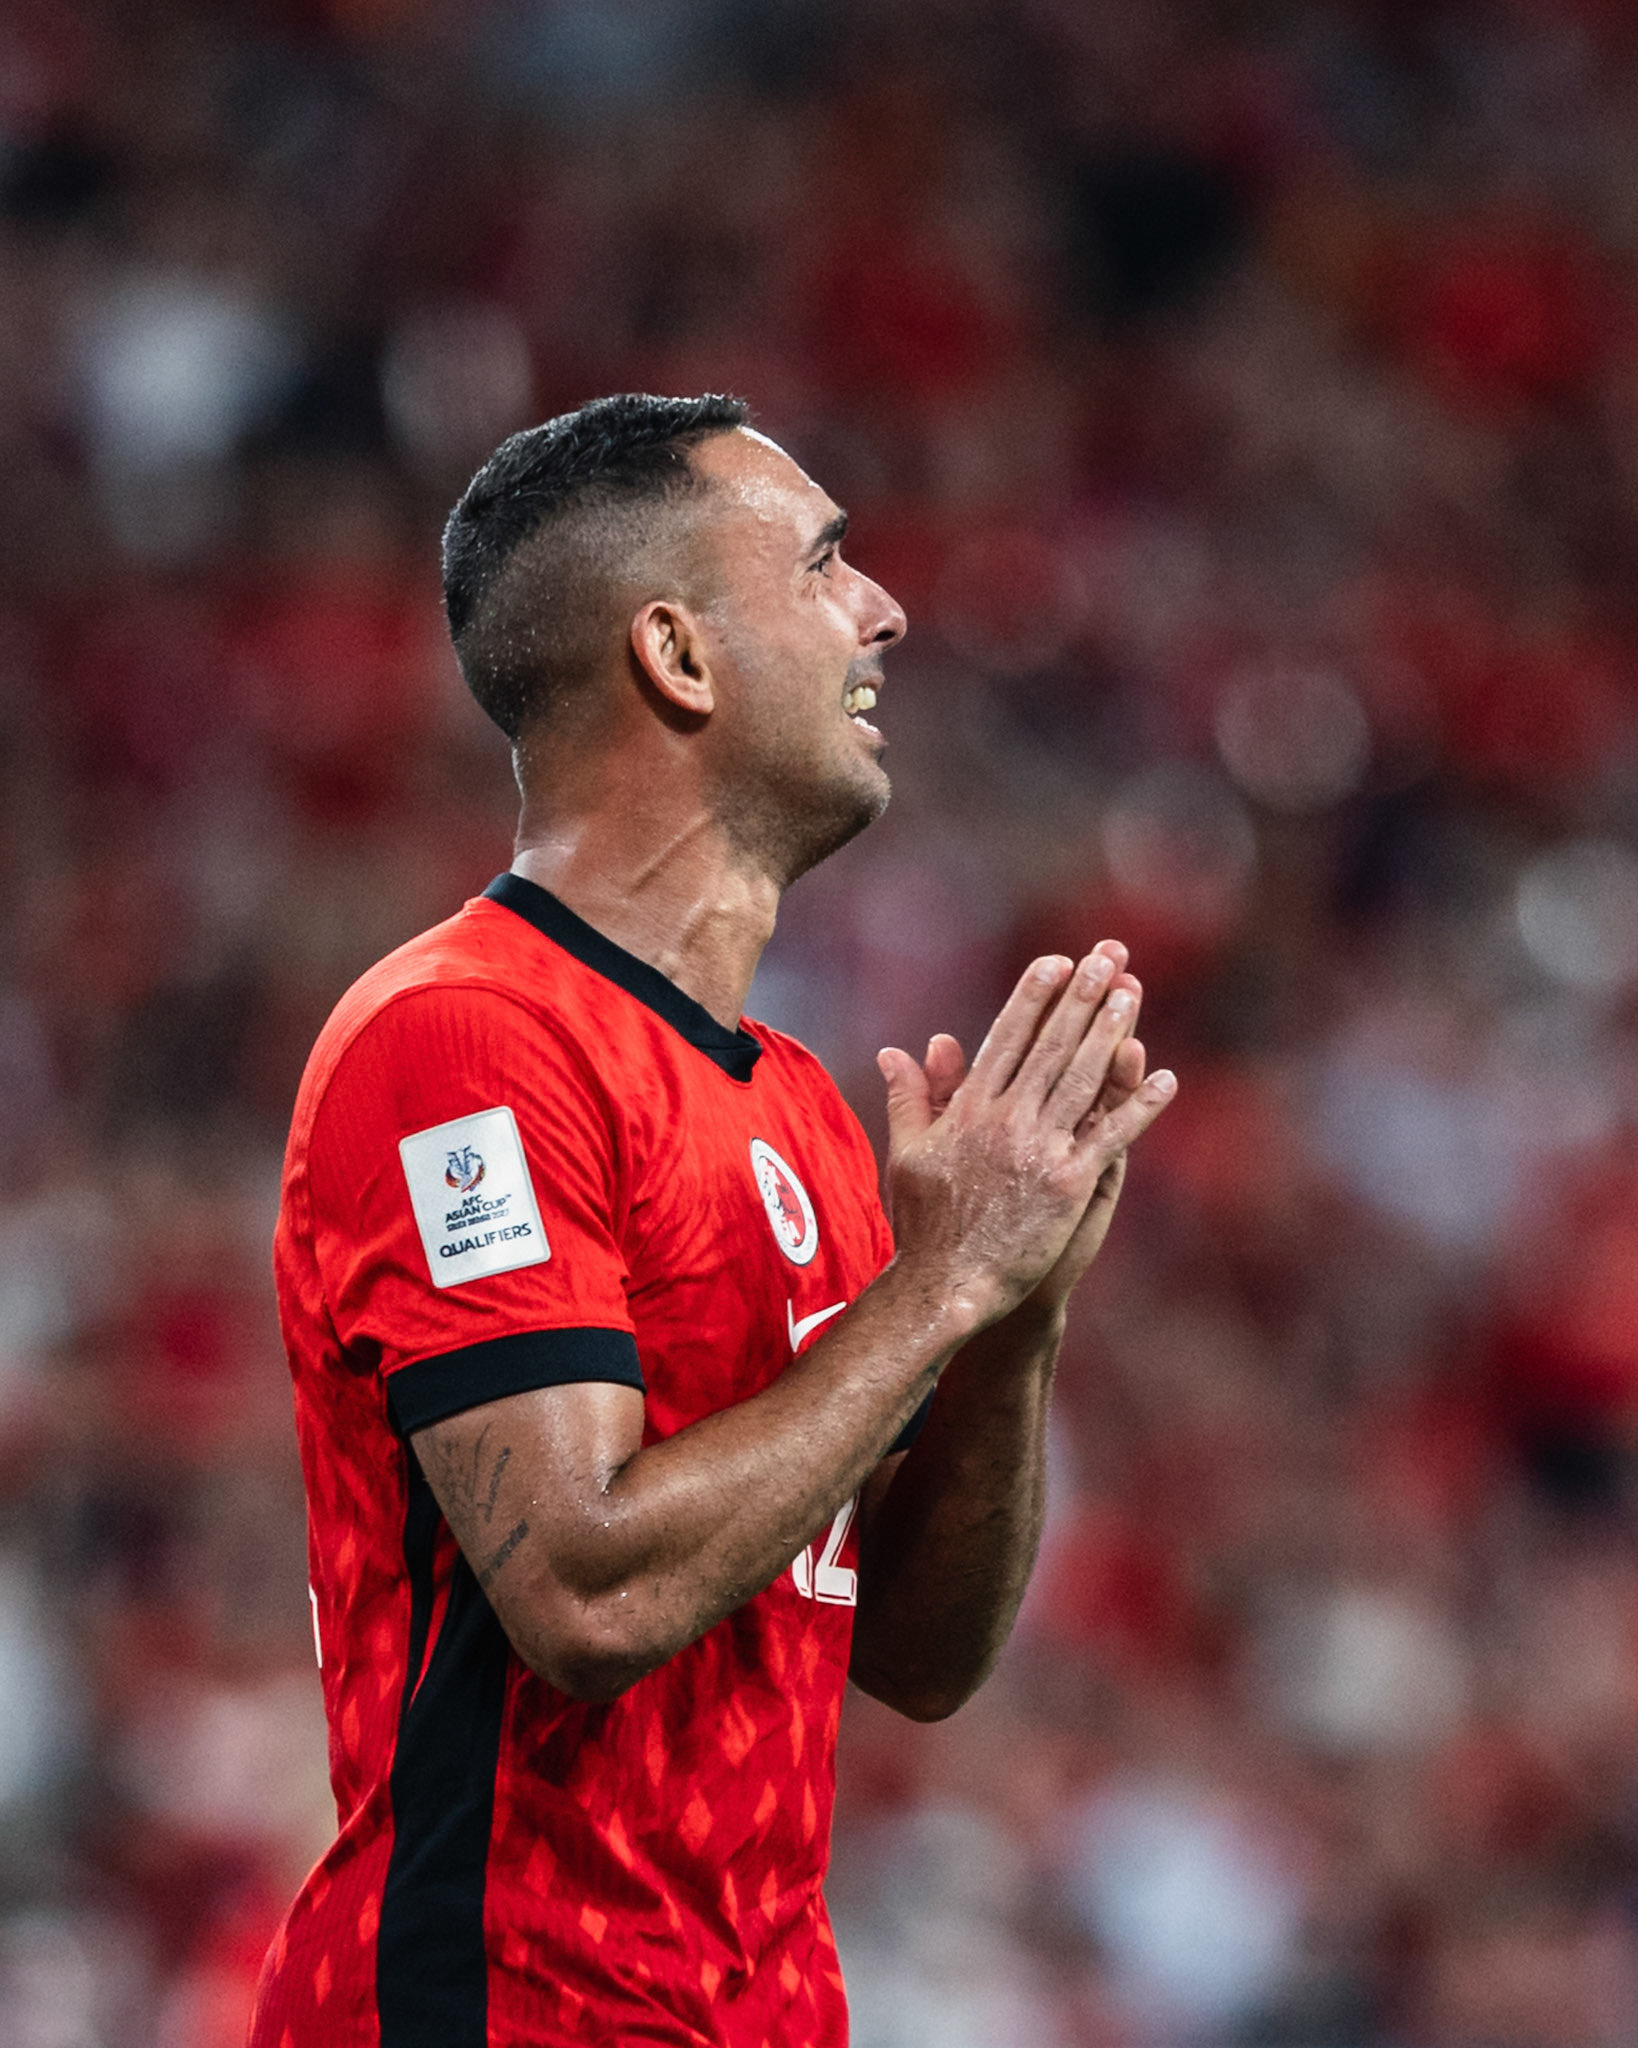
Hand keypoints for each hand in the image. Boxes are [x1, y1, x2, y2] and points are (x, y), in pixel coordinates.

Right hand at [877, 946, 1175, 1330]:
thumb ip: (909, 1099)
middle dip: (1082, 996)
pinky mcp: (1068, 1183)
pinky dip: (1140, 1106)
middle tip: (1109, 956)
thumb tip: (897, 1052)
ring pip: (1083, 1079)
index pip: (1007, 1037)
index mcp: (969, 1108)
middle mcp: (1006, 1119)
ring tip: (1132, 994)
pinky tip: (1165, 1078)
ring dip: (1111, 1032)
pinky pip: (1112, 1136)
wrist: (945, 1283)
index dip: (1034, 996)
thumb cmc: (922, 1224)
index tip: (1057, 962)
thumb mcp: (906, 1154)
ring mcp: (1039, 1149)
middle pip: (1052, 1045)